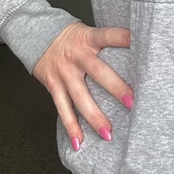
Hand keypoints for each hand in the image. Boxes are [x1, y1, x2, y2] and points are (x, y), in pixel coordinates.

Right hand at [32, 22, 132, 150]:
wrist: (36, 34)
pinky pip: (62, 108)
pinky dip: (70, 126)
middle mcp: (77, 55)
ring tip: (108, 133)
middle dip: (115, 88)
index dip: (122, 38)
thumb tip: (137, 49)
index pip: (108, 36)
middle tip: (131, 102)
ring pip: (80, 96)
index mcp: (88, 38)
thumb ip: (106, 42)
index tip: (138, 42)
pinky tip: (79, 142)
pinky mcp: (53, 85)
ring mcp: (64, 72)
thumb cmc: (72, 36)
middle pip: (98, 72)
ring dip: (94, 116)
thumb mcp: (88, 31)